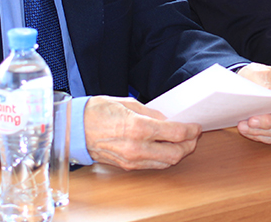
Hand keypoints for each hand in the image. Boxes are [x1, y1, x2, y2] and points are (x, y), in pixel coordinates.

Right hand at [84, 96, 201, 169]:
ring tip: (183, 143)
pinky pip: (153, 166)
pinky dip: (164, 159)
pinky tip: (167, 149)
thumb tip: (166, 120)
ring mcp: (132, 159)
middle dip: (189, 145)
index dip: (190, 130)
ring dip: (178, 154)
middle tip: (193, 136)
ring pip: (166, 163)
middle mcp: (137, 147)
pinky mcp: (128, 166)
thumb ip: (151, 113)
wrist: (75, 129)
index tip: (195, 126)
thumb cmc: (97, 112)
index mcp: (138, 127)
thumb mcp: (128, 103)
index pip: (175, 134)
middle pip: (175, 153)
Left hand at [235, 63, 270, 142]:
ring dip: (262, 130)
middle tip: (253, 120)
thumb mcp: (258, 71)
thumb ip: (264, 80)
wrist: (245, 83)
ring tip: (245, 124)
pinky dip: (256, 135)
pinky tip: (244, 128)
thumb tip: (270, 96)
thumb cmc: (256, 74)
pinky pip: (269, 137)